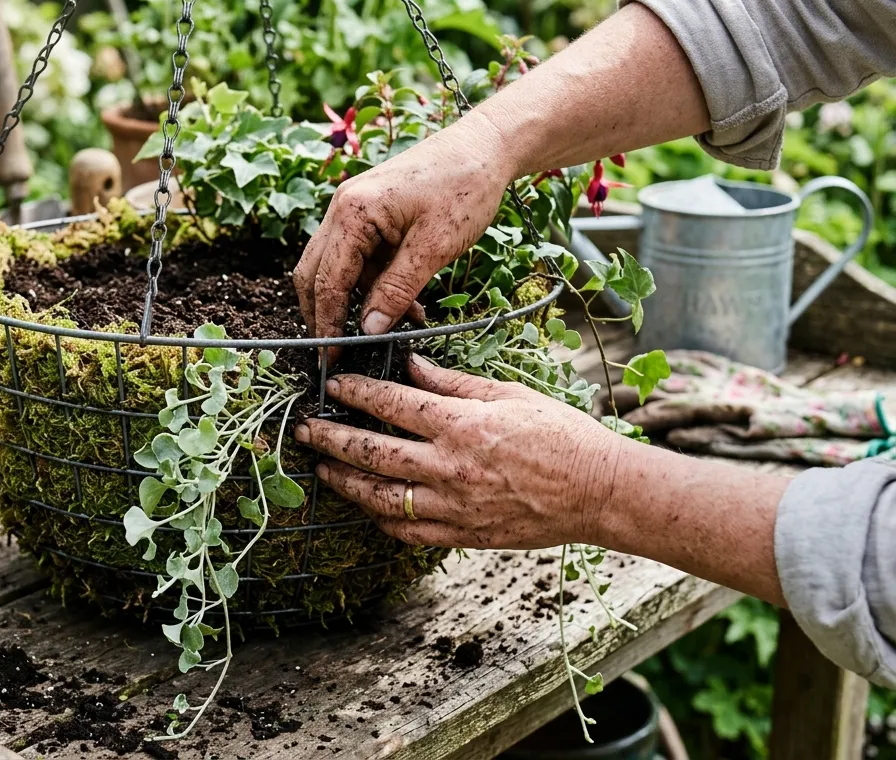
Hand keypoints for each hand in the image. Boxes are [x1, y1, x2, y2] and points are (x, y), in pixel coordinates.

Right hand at [293, 117, 514, 360]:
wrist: (487, 145)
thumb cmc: (465, 187)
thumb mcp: (434, 247)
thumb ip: (396, 289)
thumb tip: (368, 329)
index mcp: (353, 213)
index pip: (327, 280)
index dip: (326, 323)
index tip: (330, 359)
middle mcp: (343, 208)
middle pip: (314, 273)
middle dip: (323, 314)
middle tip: (338, 351)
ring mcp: (354, 209)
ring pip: (336, 267)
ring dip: (354, 300)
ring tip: (387, 328)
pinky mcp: (370, 213)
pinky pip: (360, 256)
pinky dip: (373, 283)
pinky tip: (404, 303)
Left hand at [293, 355, 630, 549]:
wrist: (598, 492)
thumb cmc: (562, 436)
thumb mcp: (510, 394)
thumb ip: (455, 383)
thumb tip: (411, 367)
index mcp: (463, 425)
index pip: (391, 405)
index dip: (354, 393)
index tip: (331, 385)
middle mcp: (451, 467)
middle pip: (372, 453)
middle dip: (330, 438)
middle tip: (303, 428)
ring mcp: (455, 506)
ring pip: (380, 497)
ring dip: (343, 482)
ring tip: (321, 468)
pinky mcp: (463, 535)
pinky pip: (408, 532)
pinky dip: (380, 518)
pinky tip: (365, 504)